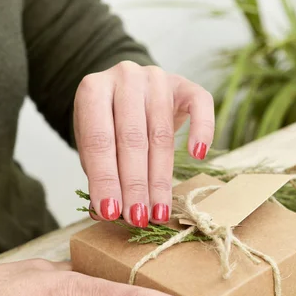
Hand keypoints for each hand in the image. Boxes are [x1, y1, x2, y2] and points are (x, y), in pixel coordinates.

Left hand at [74, 62, 213, 225]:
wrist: (125, 90)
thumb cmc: (108, 124)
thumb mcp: (93, 146)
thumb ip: (98, 173)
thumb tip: (104, 212)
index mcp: (93, 90)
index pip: (99, 141)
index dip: (105, 180)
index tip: (110, 212)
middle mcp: (124, 77)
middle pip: (132, 139)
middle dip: (134, 185)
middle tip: (137, 218)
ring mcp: (156, 78)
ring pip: (162, 134)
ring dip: (160, 179)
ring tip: (158, 211)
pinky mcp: (185, 84)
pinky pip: (201, 105)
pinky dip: (202, 130)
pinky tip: (197, 155)